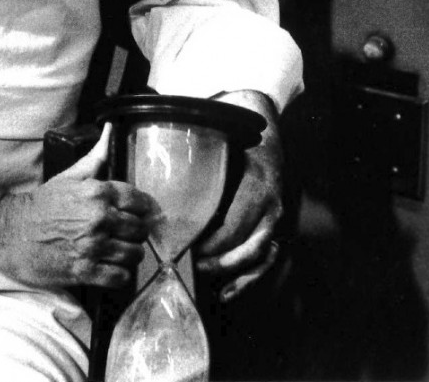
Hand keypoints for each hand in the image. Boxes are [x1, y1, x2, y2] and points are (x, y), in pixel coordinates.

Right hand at [0, 124, 156, 288]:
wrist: (9, 232)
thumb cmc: (41, 204)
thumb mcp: (68, 176)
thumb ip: (95, 157)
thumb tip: (110, 130)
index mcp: (97, 192)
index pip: (141, 201)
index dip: (143, 209)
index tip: (139, 215)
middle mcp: (99, 218)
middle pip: (141, 230)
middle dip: (135, 233)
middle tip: (124, 234)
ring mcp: (93, 245)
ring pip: (134, 254)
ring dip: (128, 255)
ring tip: (117, 251)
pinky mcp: (85, 270)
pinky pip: (121, 277)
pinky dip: (119, 275)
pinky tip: (109, 268)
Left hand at [194, 90, 285, 301]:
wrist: (267, 135)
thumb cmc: (235, 139)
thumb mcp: (218, 144)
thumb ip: (194, 161)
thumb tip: (151, 170)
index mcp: (256, 187)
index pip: (233, 228)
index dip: (210, 245)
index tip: (186, 249)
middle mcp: (272, 207)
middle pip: (246, 248)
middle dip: (218, 263)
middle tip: (191, 266)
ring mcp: (277, 220)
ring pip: (260, 259)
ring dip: (235, 276)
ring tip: (209, 285)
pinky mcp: (276, 228)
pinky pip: (267, 261)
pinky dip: (249, 279)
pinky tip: (228, 292)